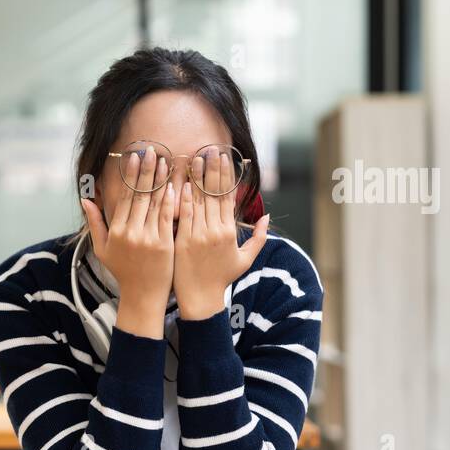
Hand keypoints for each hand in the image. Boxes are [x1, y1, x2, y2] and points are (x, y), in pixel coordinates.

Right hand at [81, 146, 177, 338]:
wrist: (142, 296)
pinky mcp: (165, 244)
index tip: (135, 157)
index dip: (131, 176)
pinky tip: (175, 185)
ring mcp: (149, 238)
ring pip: (155, 203)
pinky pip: (168, 217)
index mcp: (116, 231)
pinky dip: (172, 200)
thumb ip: (95, 223)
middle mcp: (131, 232)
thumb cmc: (123, 272)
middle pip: (140, 195)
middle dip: (147, 171)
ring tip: (166, 161)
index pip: (125, 197)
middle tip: (153, 151)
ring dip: (161, 180)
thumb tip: (85, 199)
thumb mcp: (102, 249)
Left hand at [172, 151, 269, 320]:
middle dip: (213, 170)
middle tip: (211, 150)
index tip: (224, 158)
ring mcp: (198, 235)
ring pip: (198, 200)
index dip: (227, 176)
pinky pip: (183, 214)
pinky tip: (181, 182)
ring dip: (196, 178)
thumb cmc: (221, 279)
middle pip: (215, 194)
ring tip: (195, 158)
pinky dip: (182, 198)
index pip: (229, 197)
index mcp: (230, 232)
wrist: (200, 298)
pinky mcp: (182, 240)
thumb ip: (257, 238)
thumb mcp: (245, 260)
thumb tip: (268, 217)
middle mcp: (215, 231)